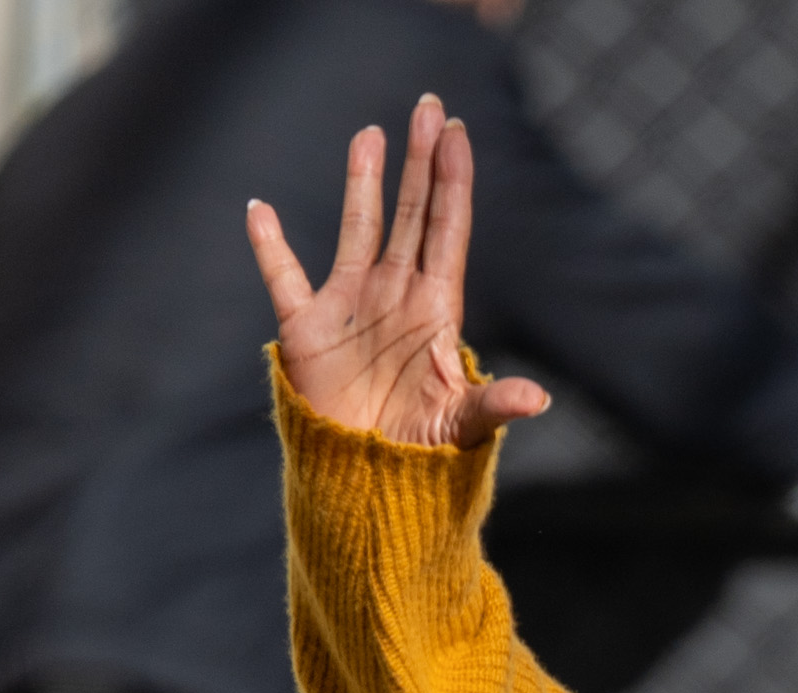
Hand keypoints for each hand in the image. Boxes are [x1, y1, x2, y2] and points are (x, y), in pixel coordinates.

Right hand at [248, 94, 549, 449]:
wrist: (369, 481)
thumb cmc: (422, 454)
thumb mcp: (462, 427)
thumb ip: (495, 406)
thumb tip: (537, 400)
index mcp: (436, 310)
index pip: (448, 231)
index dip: (453, 183)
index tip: (458, 135)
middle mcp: (395, 295)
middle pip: (411, 214)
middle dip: (419, 162)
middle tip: (428, 108)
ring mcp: (351, 305)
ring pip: (358, 228)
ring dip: (363, 182)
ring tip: (370, 135)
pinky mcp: (308, 328)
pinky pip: (283, 277)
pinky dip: (269, 245)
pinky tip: (260, 210)